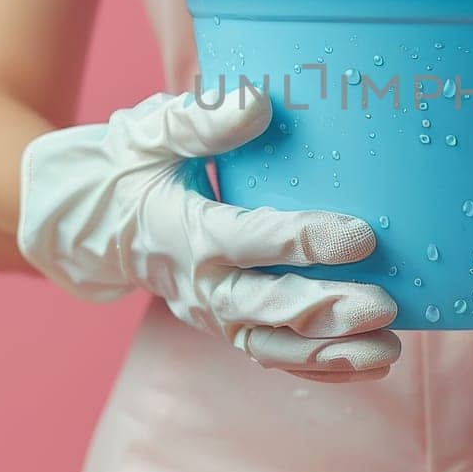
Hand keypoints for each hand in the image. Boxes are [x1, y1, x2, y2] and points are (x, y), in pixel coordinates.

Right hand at [19, 88, 400, 382]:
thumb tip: (258, 103)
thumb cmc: (127, 166)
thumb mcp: (152, 132)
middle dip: (326, 310)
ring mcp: (211, 313)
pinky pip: (272, 356)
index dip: (303, 241)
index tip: (360, 235)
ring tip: (388, 350)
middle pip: (264, 308)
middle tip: (382, 304)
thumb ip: (202, 120)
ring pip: (272, 345)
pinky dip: (319, 368)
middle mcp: (198, 283)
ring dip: (330, 352)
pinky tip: (369, 365)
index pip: (248, 239)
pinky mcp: (225, 326)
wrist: (84, 225)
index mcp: (182, 231)